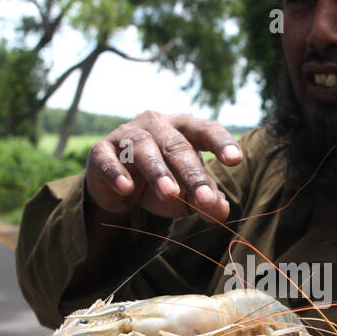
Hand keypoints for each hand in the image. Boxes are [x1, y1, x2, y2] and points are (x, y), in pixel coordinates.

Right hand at [85, 111, 238, 221]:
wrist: (118, 187)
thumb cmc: (161, 183)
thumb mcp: (187, 194)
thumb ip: (205, 200)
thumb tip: (222, 210)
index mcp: (185, 130)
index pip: (207, 131)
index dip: (221, 143)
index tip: (235, 159)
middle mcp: (157, 125)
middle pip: (177, 146)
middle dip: (191, 173)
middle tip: (204, 199)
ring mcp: (127, 135)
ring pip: (144, 149)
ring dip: (158, 172)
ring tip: (170, 193)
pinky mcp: (101, 151)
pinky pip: (108, 160)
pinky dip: (117, 173)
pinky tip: (126, 188)